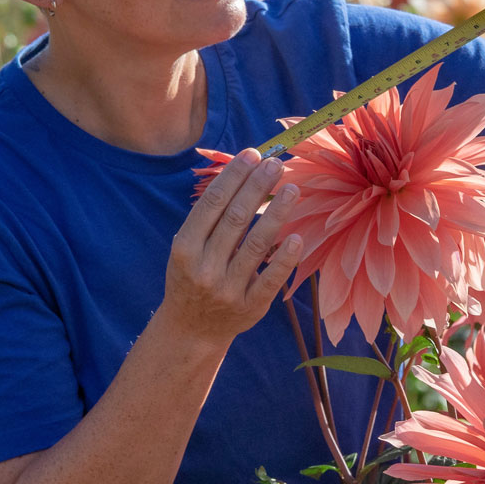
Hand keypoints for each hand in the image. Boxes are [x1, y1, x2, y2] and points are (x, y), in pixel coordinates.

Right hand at [158, 148, 302, 343]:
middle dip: (257, 187)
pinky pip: (271, 279)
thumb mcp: (188, 248)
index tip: (252, 154)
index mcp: (185, 248)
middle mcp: (204, 268)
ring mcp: (228, 289)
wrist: (191, 329)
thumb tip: (246, 172)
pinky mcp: (250, 307)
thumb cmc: (193, 276)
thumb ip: (212, 218)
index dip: (234, 176)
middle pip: (235, 219)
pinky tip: (299, 236)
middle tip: (276, 163)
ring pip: (257, 245)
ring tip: (293, 188)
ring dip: (277, 213)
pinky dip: (285, 257)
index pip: (212, 204)